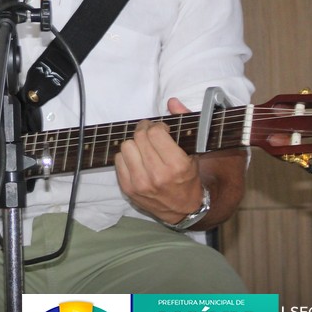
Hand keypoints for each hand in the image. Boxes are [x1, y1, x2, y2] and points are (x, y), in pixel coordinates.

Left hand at [114, 97, 204, 224]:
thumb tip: (171, 102)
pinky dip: (126, 156)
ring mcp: (140, 183)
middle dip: (145, 131)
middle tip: (151, 134)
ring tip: (144, 148)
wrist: (183, 210)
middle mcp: (157, 175)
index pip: (155, 132)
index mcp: (177, 165)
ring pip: (126, 147)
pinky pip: (118, 160)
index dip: (158, 126)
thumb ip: (184, 122)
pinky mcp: (128, 189)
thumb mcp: (194, 151)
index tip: (162, 130)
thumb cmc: (189, 178)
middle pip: (139, 137)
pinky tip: (137, 160)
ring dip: (135, 144)